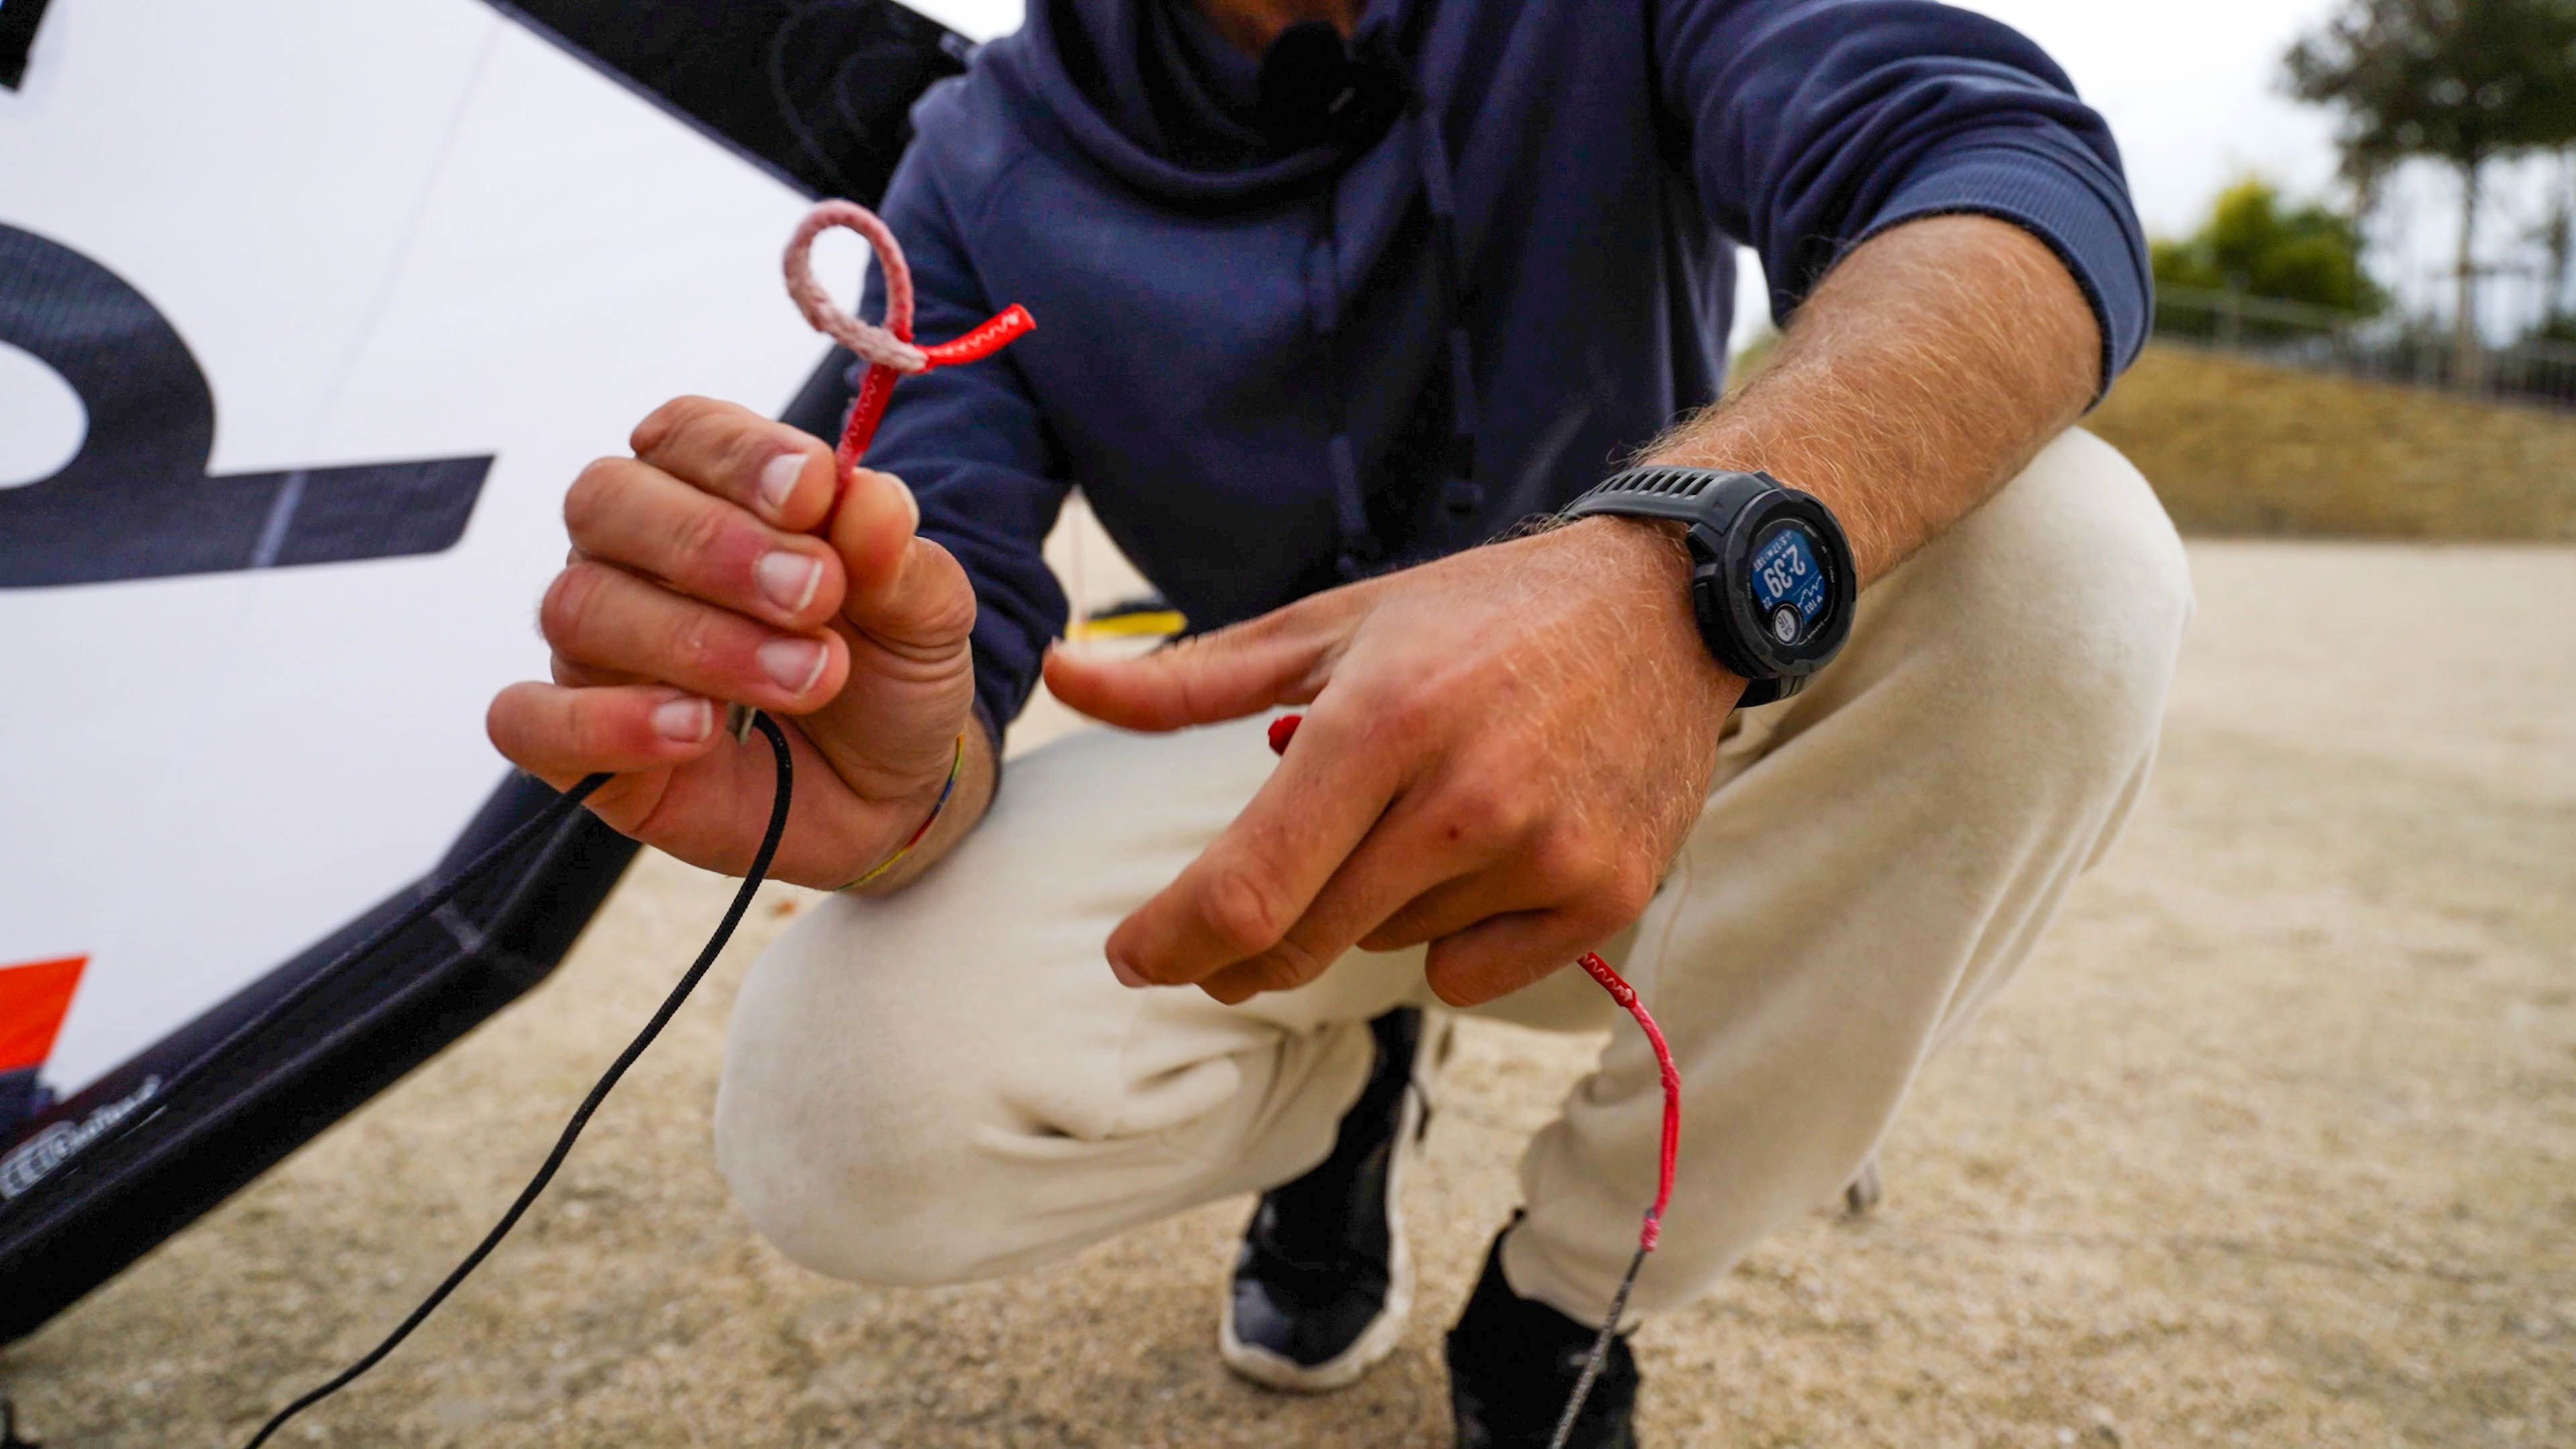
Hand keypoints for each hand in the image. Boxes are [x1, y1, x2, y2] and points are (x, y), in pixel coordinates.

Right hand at [486, 397, 977, 886]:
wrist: (889, 794)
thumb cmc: (888, 678)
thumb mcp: (926, 617)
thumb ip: (898, 558)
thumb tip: (870, 499)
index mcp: (712, 492)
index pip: (686, 433)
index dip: (740, 456)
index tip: (814, 492)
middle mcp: (635, 556)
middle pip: (609, 502)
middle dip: (714, 545)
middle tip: (817, 596)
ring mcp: (600, 649)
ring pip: (581, 606)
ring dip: (700, 641)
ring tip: (807, 678)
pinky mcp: (581, 745)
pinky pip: (530, 719)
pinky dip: (602, 721)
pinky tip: (693, 730)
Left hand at [1042, 518, 1742, 1006]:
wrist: (1665, 605)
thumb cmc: (1481, 614)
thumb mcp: (1333, 626)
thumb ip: (1190, 678)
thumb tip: (1063, 676)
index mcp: (1380, 721)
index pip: (1245, 888)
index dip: (1168, 943)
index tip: (1131, 956)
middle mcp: (1462, 796)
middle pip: (1301, 942)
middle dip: (1235, 952)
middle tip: (1219, 935)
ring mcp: (1541, 854)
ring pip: (1386, 947)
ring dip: (1368, 905)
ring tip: (1420, 815)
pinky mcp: (1603, 895)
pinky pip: (1469, 974)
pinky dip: (1454, 935)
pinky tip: (1488, 853)